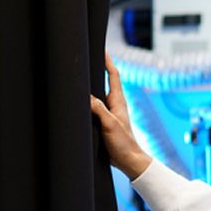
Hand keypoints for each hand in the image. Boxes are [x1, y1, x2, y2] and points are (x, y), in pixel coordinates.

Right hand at [89, 53, 151, 179]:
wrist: (129, 161)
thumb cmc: (123, 143)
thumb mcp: (109, 124)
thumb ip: (99, 109)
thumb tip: (86, 96)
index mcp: (118, 101)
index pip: (113, 76)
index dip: (108, 62)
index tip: (102, 50)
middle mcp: (115, 105)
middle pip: (106, 82)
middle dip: (98, 70)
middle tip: (88, 59)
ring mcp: (110, 113)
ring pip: (99, 95)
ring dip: (92, 86)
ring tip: (81, 77)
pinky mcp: (105, 122)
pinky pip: (96, 107)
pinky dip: (89, 102)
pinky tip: (81, 102)